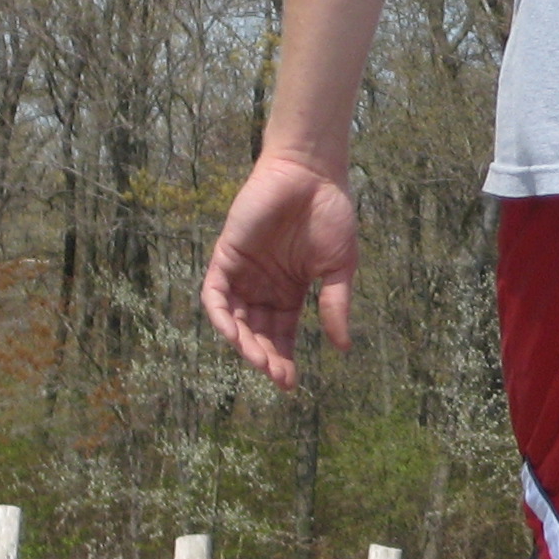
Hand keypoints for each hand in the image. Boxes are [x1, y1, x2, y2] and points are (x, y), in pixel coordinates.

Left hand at [200, 152, 359, 390]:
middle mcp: (262, 286)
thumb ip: (334, 306)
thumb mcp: (339, 268)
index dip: (284, 359)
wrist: (312, 175)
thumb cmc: (330, 215)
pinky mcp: (225, 255)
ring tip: (260, 362)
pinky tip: (235, 335)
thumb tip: (343, 348)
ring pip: (235, 320)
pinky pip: (215, 294)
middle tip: (277, 377)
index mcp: (289, 291)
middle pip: (257, 333)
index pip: (281, 334)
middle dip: (265, 357)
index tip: (291, 384)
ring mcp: (242, 273)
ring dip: (244, 344)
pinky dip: (221, 316)